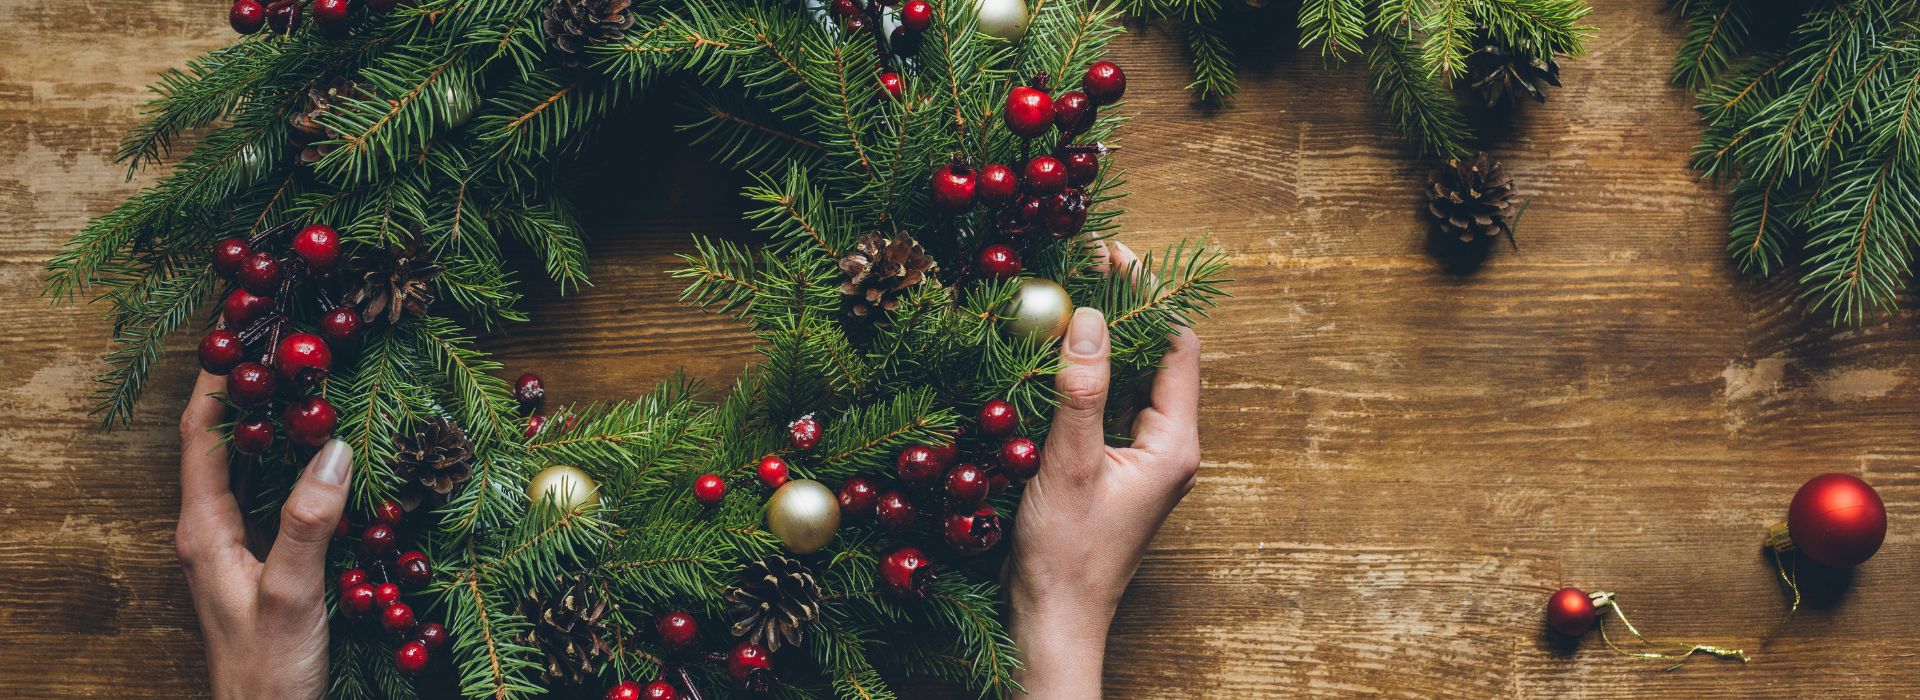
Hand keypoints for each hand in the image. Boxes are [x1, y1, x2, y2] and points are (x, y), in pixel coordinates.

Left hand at [175, 371, 352, 699]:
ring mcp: (233, 549)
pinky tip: (323, 454)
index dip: (217, 380)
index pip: (200, 437)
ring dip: (269, 423)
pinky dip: (290, 462)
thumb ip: (310, 520)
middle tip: (279, 342)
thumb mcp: (292, 592)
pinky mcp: (259, 564)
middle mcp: (210, 533)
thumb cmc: (268, 668)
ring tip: (302, 380)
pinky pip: (269, 495)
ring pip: (246, 468)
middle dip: (246, 390)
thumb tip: (336, 447)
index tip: (239, 328)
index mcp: (203, 531)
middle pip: (220, 443)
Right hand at [1007, 243, 1202, 698]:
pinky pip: (1111, 408)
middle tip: (1086, 260)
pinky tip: (1054, 356)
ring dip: (1104, 339)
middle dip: (1124, 307)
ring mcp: (1144, 462)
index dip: (1147, 294)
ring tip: (1069, 293)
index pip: (1175, 346)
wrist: (1054, 622)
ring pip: (1132, 382)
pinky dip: (1088, 375)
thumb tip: (1092, 318)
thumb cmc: (1065, 556)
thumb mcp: (1068, 465)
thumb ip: (1081, 391)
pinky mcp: (1117, 473)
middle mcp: (1169, 449)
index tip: (1112, 252)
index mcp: (1175, 445)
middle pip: (1156, 357)